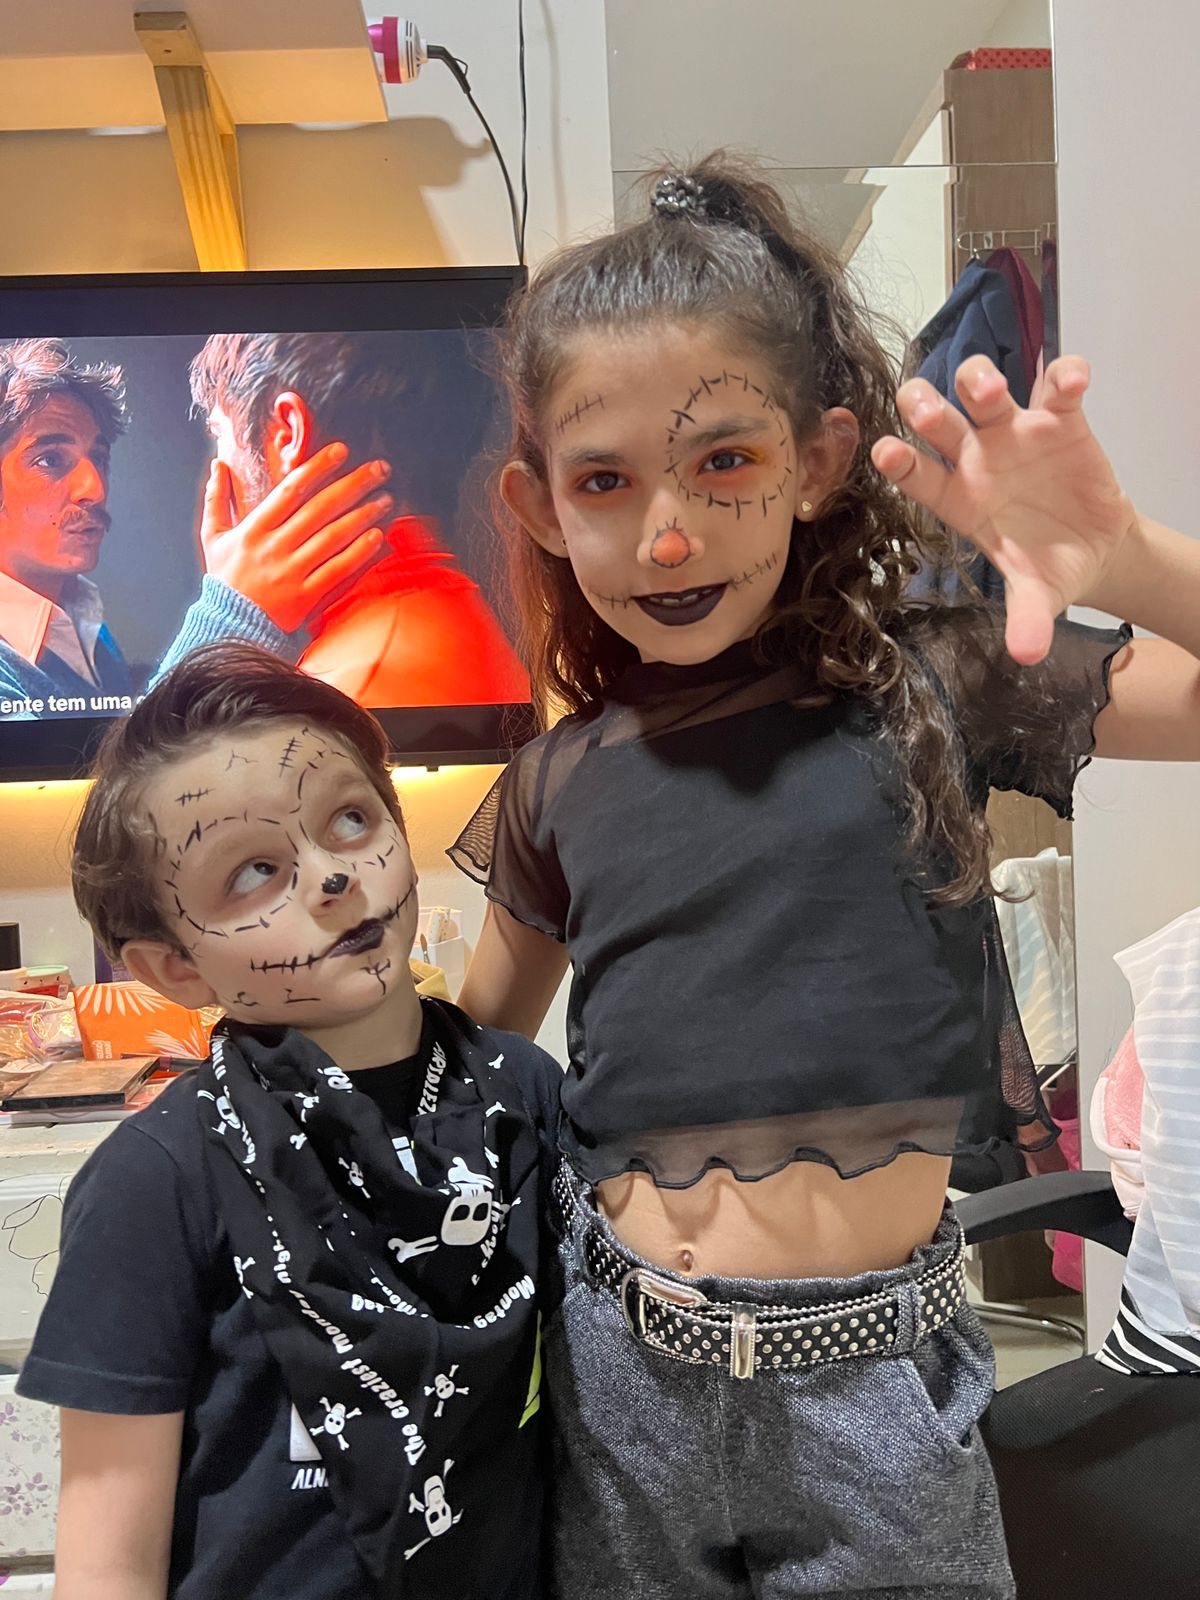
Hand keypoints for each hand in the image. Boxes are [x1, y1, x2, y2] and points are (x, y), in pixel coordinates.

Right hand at [200, 442, 392, 633]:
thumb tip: (217, 464)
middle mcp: (275, 547)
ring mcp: (292, 572)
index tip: (340, 451)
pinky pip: (337, 569)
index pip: (290, 491)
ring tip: (385, 499)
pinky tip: (377, 536)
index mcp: (253, 529)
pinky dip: (358, 552)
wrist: (231, 628)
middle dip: (352, 485)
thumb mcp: (213, 537)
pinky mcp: (306, 595)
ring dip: (362, 515)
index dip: (317, 468)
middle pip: (319, 509)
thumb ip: (216, 499)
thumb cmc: (226, 580)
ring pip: (333, 537)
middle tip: (379, 469)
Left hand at [872, 355, 1135, 664]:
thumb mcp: (1038, 595)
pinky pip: (1058, 389)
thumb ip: (1026, 617)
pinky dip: (1065, 377)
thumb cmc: (1048, 566)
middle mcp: (977, 460)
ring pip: (987, 394)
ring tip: (985, 387)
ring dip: (981, 382)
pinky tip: (1072, 379)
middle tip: (920, 404)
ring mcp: (1015, 434)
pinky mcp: (1060, 420)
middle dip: (927, 408)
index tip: (885, 450)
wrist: (1093, 546)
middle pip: (940, 424)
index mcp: (958, 500)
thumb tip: (1027, 655)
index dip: (901, 464)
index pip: (919, 478)